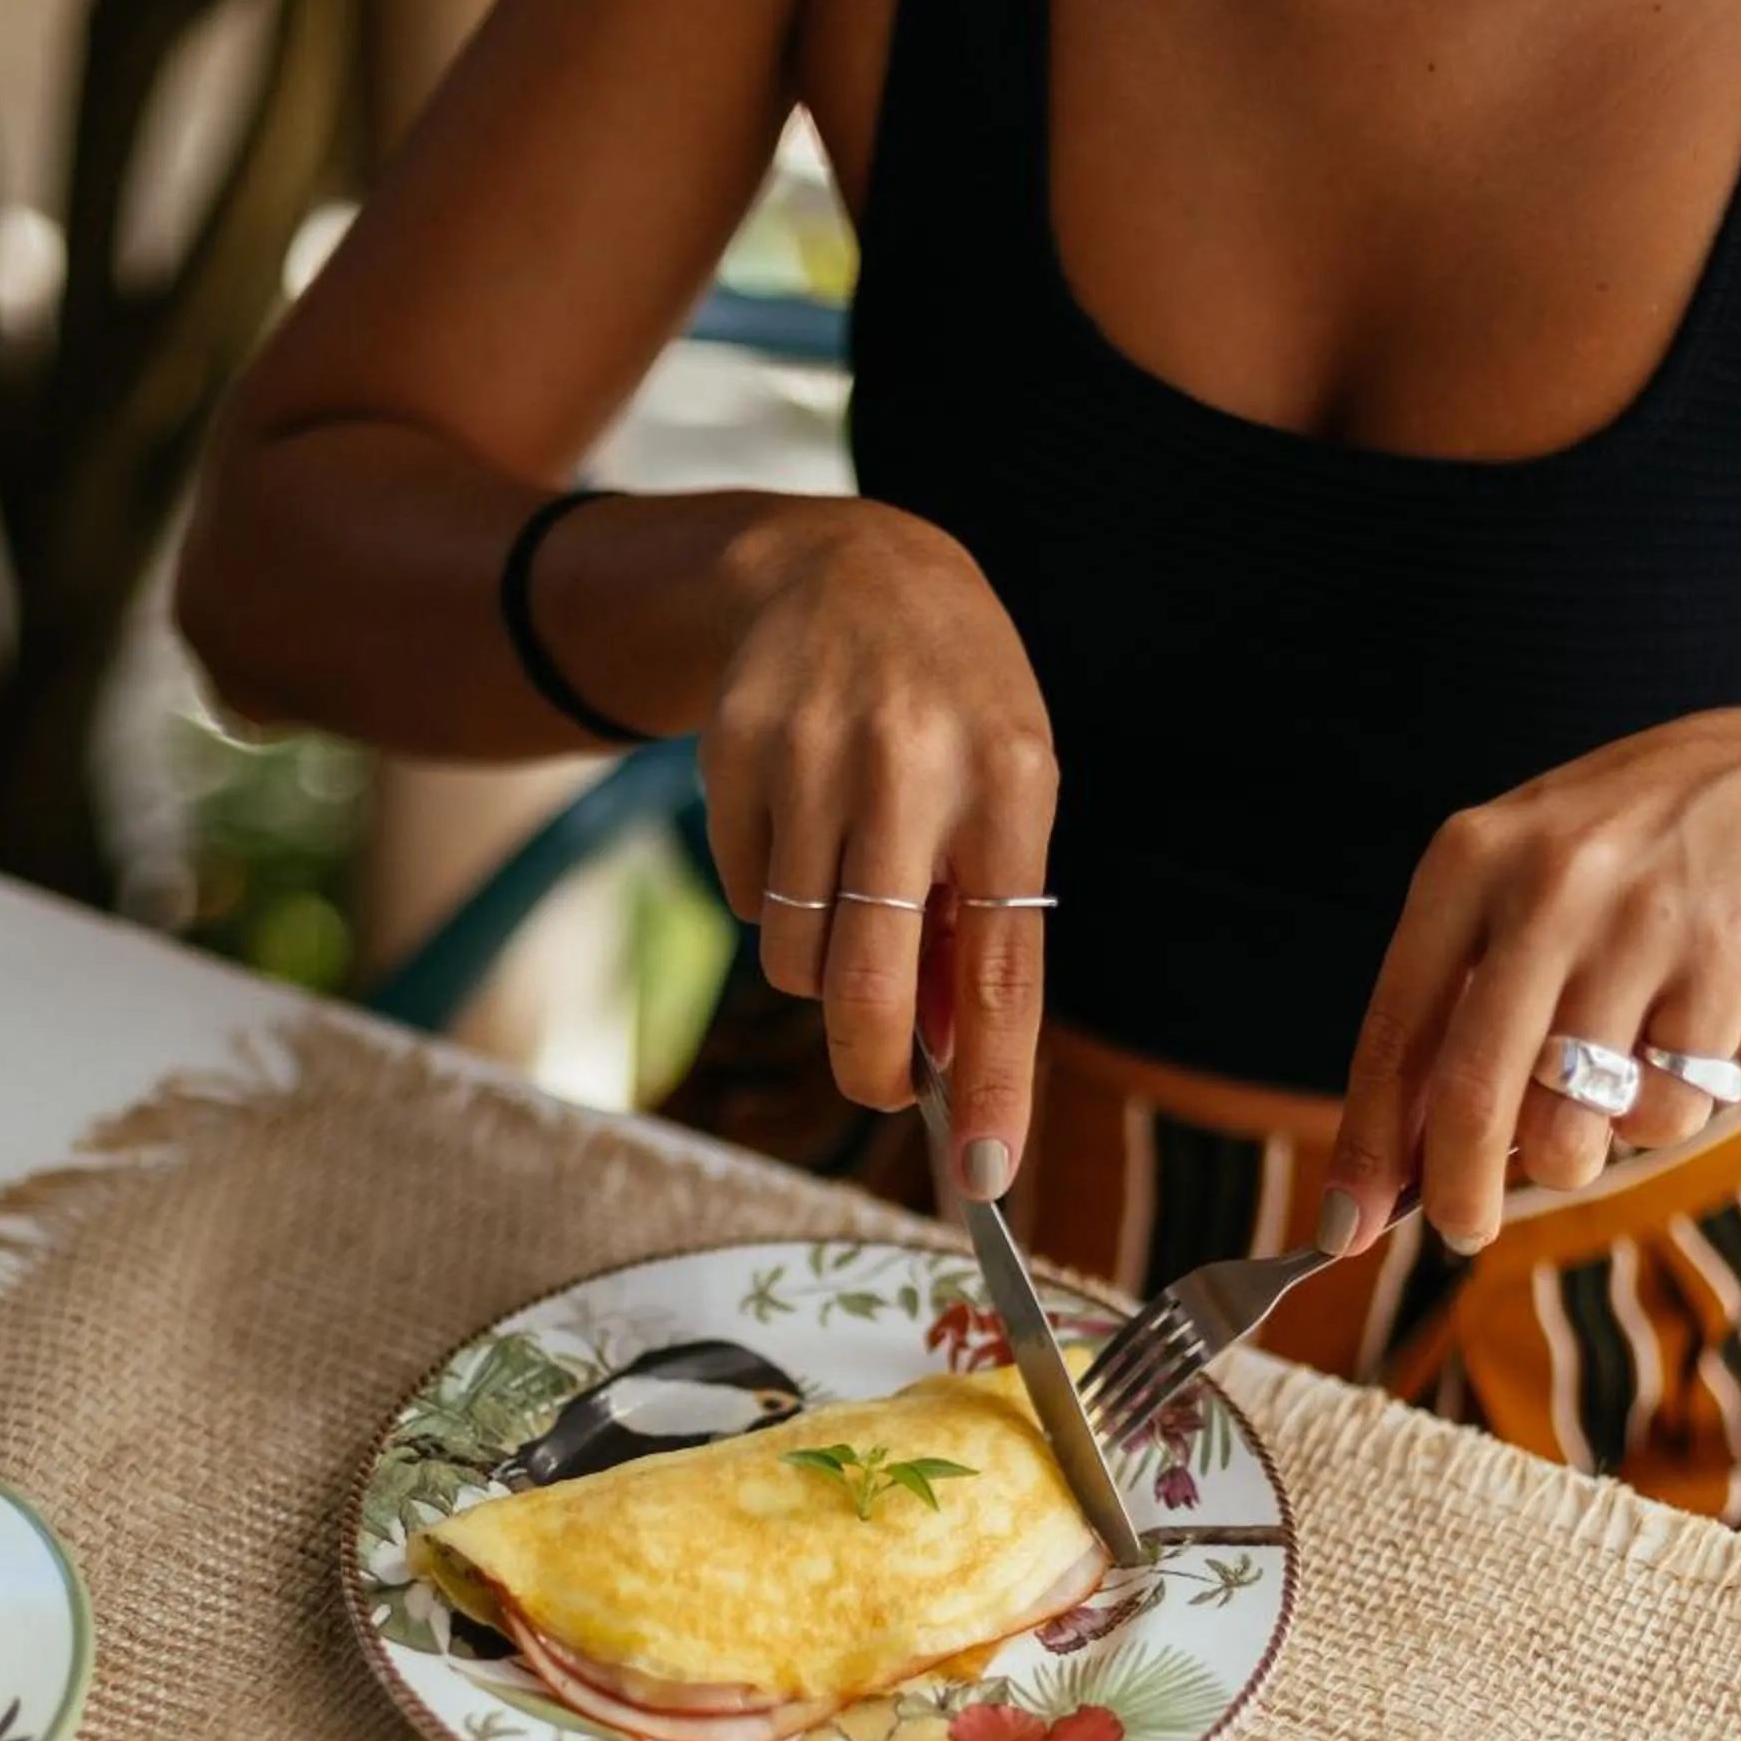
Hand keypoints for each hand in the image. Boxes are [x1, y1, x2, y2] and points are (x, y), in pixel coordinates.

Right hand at [703, 502, 1057, 1199]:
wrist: (838, 564)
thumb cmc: (949, 704)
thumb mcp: (1006, 788)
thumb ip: (985, 919)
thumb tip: (956, 1061)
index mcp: (1010, 780)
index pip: (1003, 966)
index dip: (993, 1081)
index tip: (986, 1175)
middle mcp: (910, 765)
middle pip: (868, 983)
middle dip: (871, 1065)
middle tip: (883, 1081)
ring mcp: (810, 755)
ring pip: (796, 957)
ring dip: (822, 961)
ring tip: (850, 884)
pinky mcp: (731, 753)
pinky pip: (746, 902)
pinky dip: (774, 899)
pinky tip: (800, 824)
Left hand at [1323, 708, 1740, 1254]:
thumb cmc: (1619, 851)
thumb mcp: (1515, 882)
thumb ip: (1456, 1000)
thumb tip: (1403, 1157)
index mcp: (1467, 862)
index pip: (1393, 1031)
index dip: (1365, 1145)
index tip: (1339, 1226)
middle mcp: (1544, 887)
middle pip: (1475, 1095)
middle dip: (1458, 1192)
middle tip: (1460, 1230)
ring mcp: (1638, 925)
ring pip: (1572, 1120)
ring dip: (1571, 1154)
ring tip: (1589, 1109)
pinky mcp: (1724, 961)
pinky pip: (1664, 1108)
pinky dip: (1656, 1118)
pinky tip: (1666, 1056)